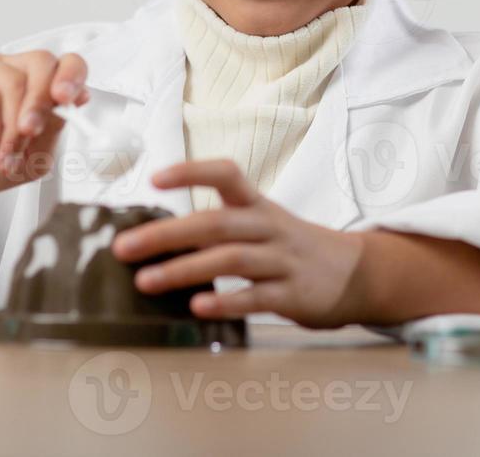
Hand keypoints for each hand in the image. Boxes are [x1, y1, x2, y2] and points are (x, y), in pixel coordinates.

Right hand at [0, 50, 89, 218]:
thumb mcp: (30, 155)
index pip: (64, 63)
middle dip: (42, 104)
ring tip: (3, 159)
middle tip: (32, 134)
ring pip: (16, 83)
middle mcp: (7, 68)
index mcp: (30, 83)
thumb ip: (53, 127)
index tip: (72, 101)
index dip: (73, 76)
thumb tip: (71, 103)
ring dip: (14, 129)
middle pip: (43, 63)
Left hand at [111, 159, 367, 328]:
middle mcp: (269, 227)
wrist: (355, 273)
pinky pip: (256, 297)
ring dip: (185, 270)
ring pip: (231, 260)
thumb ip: (218, 227)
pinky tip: (197, 306)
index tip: (155, 178)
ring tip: (146, 281)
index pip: (226, 174)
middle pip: (217, 223)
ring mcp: (282, 261)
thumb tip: (155, 238)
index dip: (192, 173)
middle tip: (124, 247)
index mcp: (258, 205)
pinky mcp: (292, 294)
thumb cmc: (291, 247)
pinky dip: (226, 301)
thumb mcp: (261, 224)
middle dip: (167, 234)